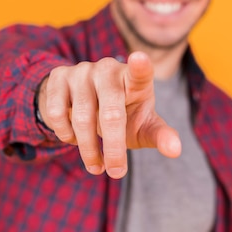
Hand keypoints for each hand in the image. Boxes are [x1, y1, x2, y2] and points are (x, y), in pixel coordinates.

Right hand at [37, 51, 181, 178]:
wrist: (84, 102)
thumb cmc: (124, 115)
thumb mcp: (143, 125)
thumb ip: (160, 135)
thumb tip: (175, 150)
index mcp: (135, 79)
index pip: (140, 71)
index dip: (140, 65)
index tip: (140, 59)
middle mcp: (108, 69)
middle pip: (111, 113)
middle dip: (114, 148)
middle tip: (116, 172)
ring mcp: (82, 70)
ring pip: (81, 117)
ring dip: (88, 149)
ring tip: (96, 166)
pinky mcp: (59, 76)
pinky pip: (56, 112)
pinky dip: (65, 134)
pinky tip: (73, 139)